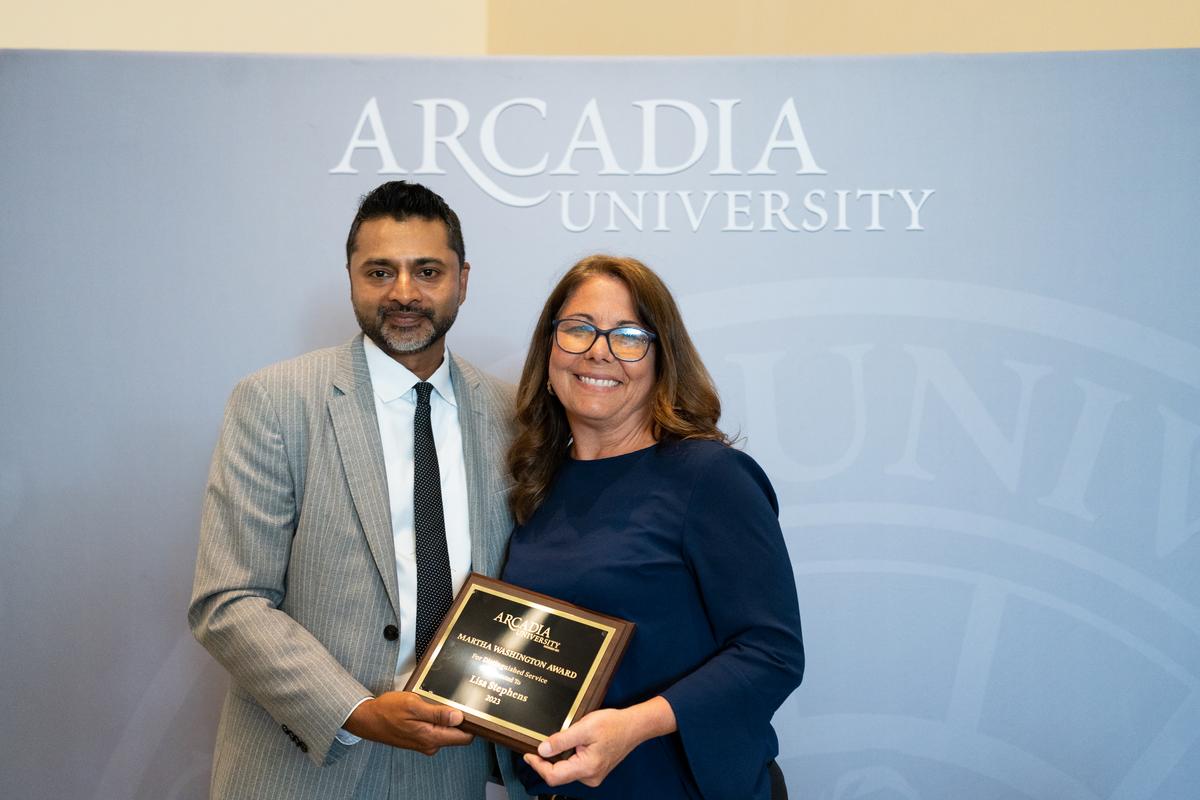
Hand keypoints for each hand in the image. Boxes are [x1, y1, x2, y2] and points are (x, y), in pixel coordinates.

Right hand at [344, 691, 473, 754]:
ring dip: (445, 716)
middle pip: (457, 733)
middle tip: (453, 699)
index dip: (471, 723)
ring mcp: (425, 742)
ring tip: (437, 700)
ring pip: (446, 729)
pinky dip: (436, 718)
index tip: (472, 708)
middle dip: (458, 717)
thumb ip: (437, 713)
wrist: (367, 718)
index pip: (464, 737)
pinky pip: (436, 729)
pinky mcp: (420, 738)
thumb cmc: (387, 711)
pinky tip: (429, 706)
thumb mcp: (413, 705)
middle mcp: (430, 744)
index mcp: (431, 737)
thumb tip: (459, 718)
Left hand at [522, 697, 675, 787]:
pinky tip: (568, 743)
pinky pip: (574, 766)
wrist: (634, 726)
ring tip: (557, 740)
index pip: (554, 775)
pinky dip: (567, 757)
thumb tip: (542, 750)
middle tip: (537, 744)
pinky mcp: (594, 770)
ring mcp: (593, 775)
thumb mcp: (585, 727)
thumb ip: (562, 740)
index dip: (537, 766)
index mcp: (587, 768)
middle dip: (546, 761)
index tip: (527, 753)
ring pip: (566, 770)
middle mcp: (590, 777)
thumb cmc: (613, 724)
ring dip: (558, 757)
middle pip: (558, 775)